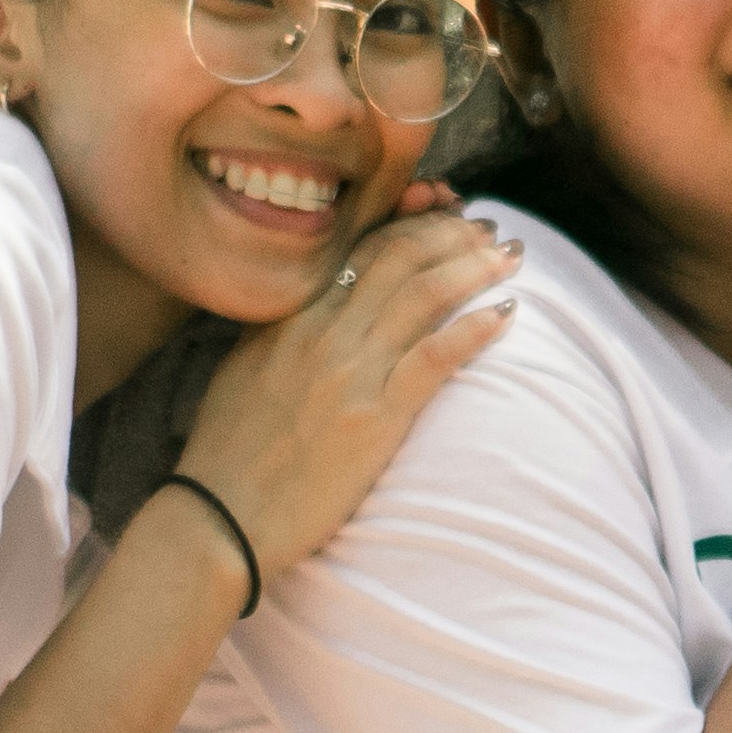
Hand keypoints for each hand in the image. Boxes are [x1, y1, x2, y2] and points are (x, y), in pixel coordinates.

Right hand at [170, 205, 524, 572]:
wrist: (220, 519)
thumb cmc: (229, 455)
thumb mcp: (242, 373)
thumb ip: (279, 332)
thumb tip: (313, 306)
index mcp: (287, 318)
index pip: (359, 249)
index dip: (410, 223)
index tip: (445, 213)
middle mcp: (318, 333)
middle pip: (398, 259)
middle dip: (451, 234)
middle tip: (489, 228)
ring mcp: (347, 372)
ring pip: (423, 296)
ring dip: (475, 268)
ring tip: (512, 255)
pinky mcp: (374, 416)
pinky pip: (436, 356)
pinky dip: (476, 327)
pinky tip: (508, 311)